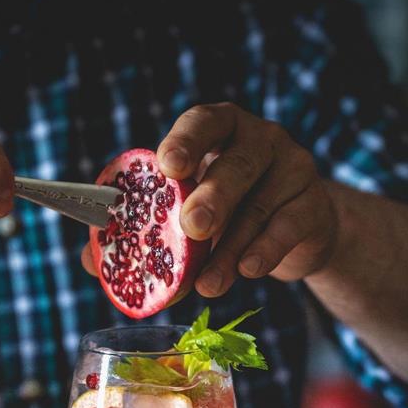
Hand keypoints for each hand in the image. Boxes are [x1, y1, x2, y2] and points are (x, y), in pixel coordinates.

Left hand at [80, 102, 337, 296]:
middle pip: (238, 165)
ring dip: (229, 250)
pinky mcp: (315, 205)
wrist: (298, 227)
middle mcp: (261, 139)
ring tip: (207, 284)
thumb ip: (145, 228)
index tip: (167, 167)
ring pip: (259, 208)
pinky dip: (265, 251)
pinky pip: (288, 228)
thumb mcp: (188, 209)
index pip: (203, 123)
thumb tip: (92, 262)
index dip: (186, 142)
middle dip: (213, 197)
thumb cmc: (230, 209)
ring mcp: (294, 168)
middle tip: (191, 228)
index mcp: (221, 128)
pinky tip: (248, 271)